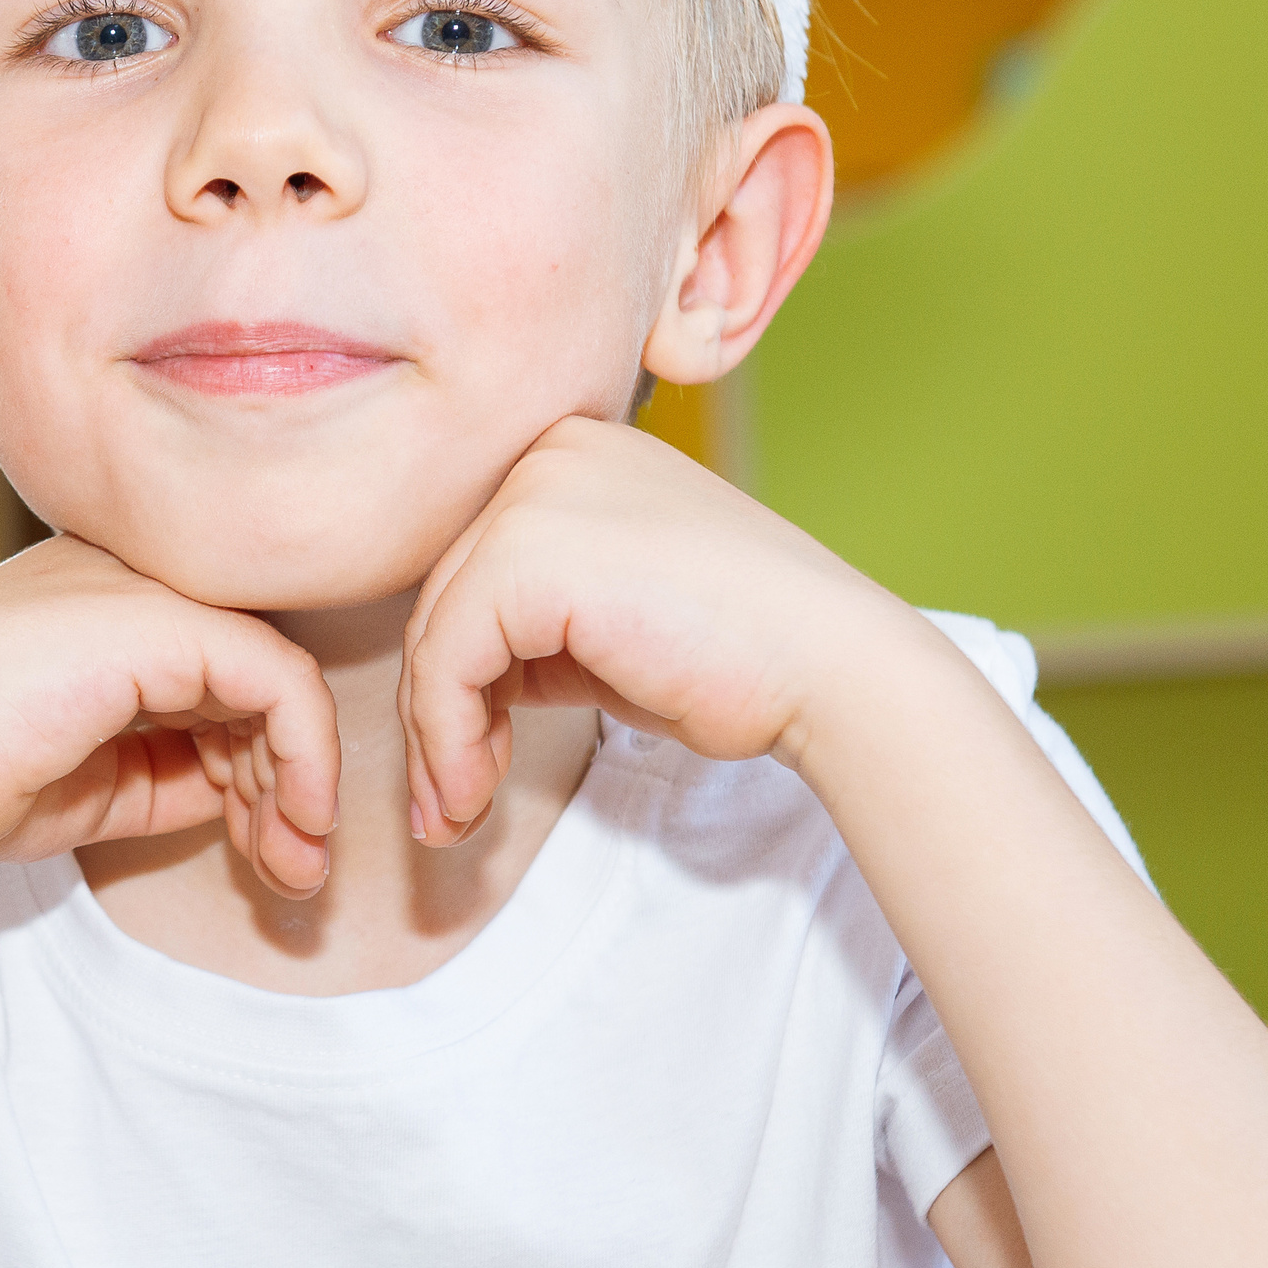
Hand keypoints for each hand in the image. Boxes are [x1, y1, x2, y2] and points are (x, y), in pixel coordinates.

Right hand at [0, 535, 338, 894]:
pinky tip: (295, 823)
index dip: (255, 766)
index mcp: (103, 605)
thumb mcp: (90, 784)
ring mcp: (146, 589)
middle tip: (298, 871)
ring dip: (302, 785)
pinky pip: (280, 680)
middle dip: (289, 784)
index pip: (217, 676)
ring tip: (297, 868)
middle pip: (254, 678)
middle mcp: (131, 581)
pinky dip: (306, 757)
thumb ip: (169, 773)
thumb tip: (251, 795)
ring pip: (279, 677)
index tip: (263, 850)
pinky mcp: (162, 620)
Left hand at [398, 416, 863, 841]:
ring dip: (436, 741)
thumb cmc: (741, 659)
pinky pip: (444, 660)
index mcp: (574, 454)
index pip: (477, 571)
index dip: (459, 677)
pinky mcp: (528, 553)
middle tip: (448, 806)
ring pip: (434, 634)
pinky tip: (474, 791)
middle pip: (446, 599)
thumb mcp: (611, 629)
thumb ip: (532, 633)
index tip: (466, 765)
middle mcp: (549, 453)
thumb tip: (448, 690)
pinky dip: (447, 739)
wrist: (833, 669)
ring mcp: (537, 493)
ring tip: (458, 814)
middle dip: (437, 715)